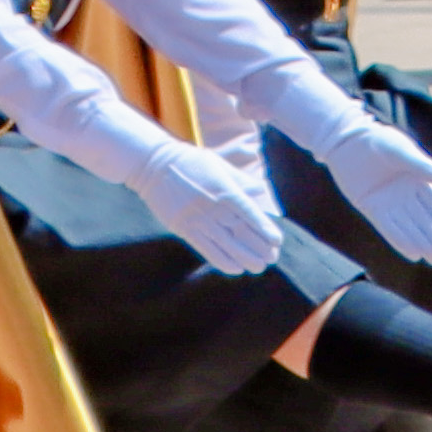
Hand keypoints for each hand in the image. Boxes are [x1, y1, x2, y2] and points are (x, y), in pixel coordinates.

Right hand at [153, 146, 290, 275]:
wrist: (154, 166)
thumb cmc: (191, 163)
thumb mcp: (219, 165)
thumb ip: (240, 180)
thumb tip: (260, 189)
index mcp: (224, 190)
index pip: (250, 214)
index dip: (265, 229)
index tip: (277, 241)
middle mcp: (212, 207)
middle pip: (240, 232)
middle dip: (258, 247)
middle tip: (273, 258)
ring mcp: (197, 219)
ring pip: (225, 244)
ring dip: (244, 258)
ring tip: (259, 267)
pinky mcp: (183, 228)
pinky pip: (205, 248)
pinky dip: (221, 260)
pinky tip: (235, 269)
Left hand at [324, 117, 431, 268]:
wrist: (347, 141)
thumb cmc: (379, 141)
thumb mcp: (404, 152)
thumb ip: (426, 168)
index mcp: (419, 180)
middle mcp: (406, 194)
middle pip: (425, 220)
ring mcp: (389, 202)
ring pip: (409, 227)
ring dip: (423, 243)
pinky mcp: (372, 208)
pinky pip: (389, 229)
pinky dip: (401, 242)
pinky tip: (413, 254)